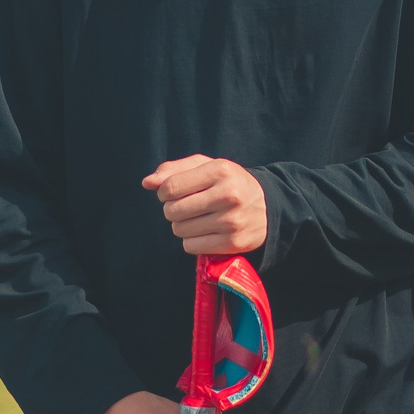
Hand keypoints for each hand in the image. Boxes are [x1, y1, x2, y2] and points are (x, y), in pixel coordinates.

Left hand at [142, 157, 266, 256]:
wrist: (267, 207)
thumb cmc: (228, 182)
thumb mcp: (205, 167)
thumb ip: (173, 170)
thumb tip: (146, 182)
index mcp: (220, 170)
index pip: (170, 187)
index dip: (164, 192)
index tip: (173, 193)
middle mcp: (228, 195)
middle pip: (172, 211)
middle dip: (173, 210)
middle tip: (187, 207)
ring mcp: (232, 221)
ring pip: (180, 230)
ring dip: (182, 226)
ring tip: (198, 218)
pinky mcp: (233, 243)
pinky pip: (191, 246)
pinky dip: (192, 241)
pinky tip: (205, 232)